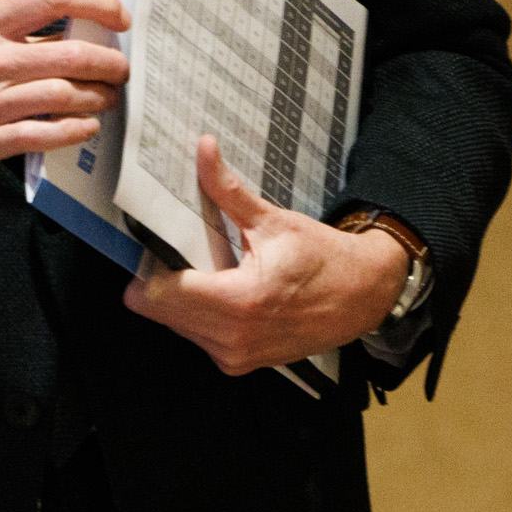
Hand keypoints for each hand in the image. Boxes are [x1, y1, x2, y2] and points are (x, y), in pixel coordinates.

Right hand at [0, 0, 131, 194]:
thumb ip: (2, 31)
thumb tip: (61, 28)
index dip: (98, 2)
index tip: (116, 15)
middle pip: (72, 52)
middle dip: (110, 62)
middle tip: (118, 68)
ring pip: (66, 95)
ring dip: (98, 98)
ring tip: (103, 98)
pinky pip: (46, 134)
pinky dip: (75, 130)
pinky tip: (83, 126)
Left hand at [122, 136, 411, 374]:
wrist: (364, 296)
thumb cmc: (323, 258)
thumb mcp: (274, 221)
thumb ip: (228, 190)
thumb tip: (203, 148)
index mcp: (239, 302)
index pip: (157, 296)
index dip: (146, 266)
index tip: (152, 243)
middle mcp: (233, 338)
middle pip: (160, 311)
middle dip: (159, 280)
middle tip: (175, 250)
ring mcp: (237, 356)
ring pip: (176, 326)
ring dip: (179, 299)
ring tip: (203, 269)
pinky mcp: (241, 363)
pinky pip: (198, 337)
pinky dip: (199, 314)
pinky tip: (219, 290)